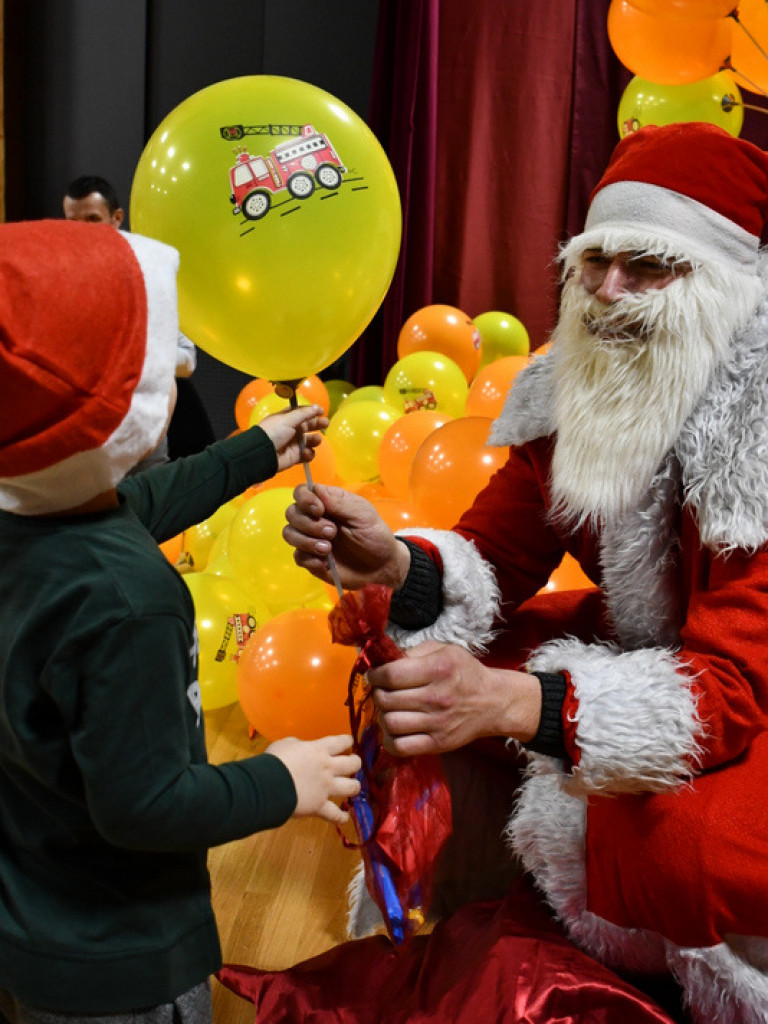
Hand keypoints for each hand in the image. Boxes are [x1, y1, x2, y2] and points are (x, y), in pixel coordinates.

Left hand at [258, 405, 328, 472]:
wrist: (263, 453)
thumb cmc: (274, 432)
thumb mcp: (288, 419)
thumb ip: (304, 414)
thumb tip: (317, 407)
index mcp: (287, 419)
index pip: (302, 413)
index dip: (311, 411)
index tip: (321, 411)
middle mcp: (291, 430)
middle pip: (308, 426)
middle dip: (317, 424)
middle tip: (326, 423)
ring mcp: (294, 444)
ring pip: (310, 440)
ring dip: (315, 440)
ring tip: (316, 440)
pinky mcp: (295, 456)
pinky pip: (307, 454)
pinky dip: (309, 454)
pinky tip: (306, 453)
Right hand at [266, 734, 361, 824]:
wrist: (269, 784)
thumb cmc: (275, 760)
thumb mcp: (285, 744)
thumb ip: (297, 745)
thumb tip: (300, 747)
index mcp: (319, 750)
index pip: (341, 742)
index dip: (347, 741)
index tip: (349, 742)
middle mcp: (327, 768)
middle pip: (353, 764)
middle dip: (355, 763)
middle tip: (353, 764)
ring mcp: (326, 788)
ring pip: (351, 787)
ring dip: (354, 787)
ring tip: (354, 787)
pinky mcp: (319, 806)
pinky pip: (335, 815)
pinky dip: (341, 817)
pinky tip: (345, 817)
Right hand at [283, 483, 410, 589]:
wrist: (381, 567)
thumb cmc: (374, 536)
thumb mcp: (363, 515)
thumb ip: (339, 502)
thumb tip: (316, 489)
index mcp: (327, 503)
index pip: (302, 492)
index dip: (305, 499)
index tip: (320, 510)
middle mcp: (315, 519)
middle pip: (292, 513)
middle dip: (309, 523)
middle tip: (332, 532)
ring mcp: (311, 539)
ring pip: (289, 534)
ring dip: (307, 541)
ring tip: (329, 549)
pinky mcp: (311, 560)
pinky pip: (298, 557)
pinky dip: (309, 559)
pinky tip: (325, 563)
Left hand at [368, 641, 541, 756]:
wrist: (493, 702)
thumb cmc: (465, 672)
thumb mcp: (443, 650)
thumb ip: (413, 652)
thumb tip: (381, 660)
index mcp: (437, 669)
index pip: (391, 675)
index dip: (375, 675)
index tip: (374, 675)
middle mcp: (437, 697)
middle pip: (387, 700)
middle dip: (377, 694)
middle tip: (382, 691)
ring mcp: (437, 723)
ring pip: (390, 723)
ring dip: (382, 716)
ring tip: (389, 709)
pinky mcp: (438, 744)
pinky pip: (401, 747)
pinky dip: (389, 740)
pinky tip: (394, 729)